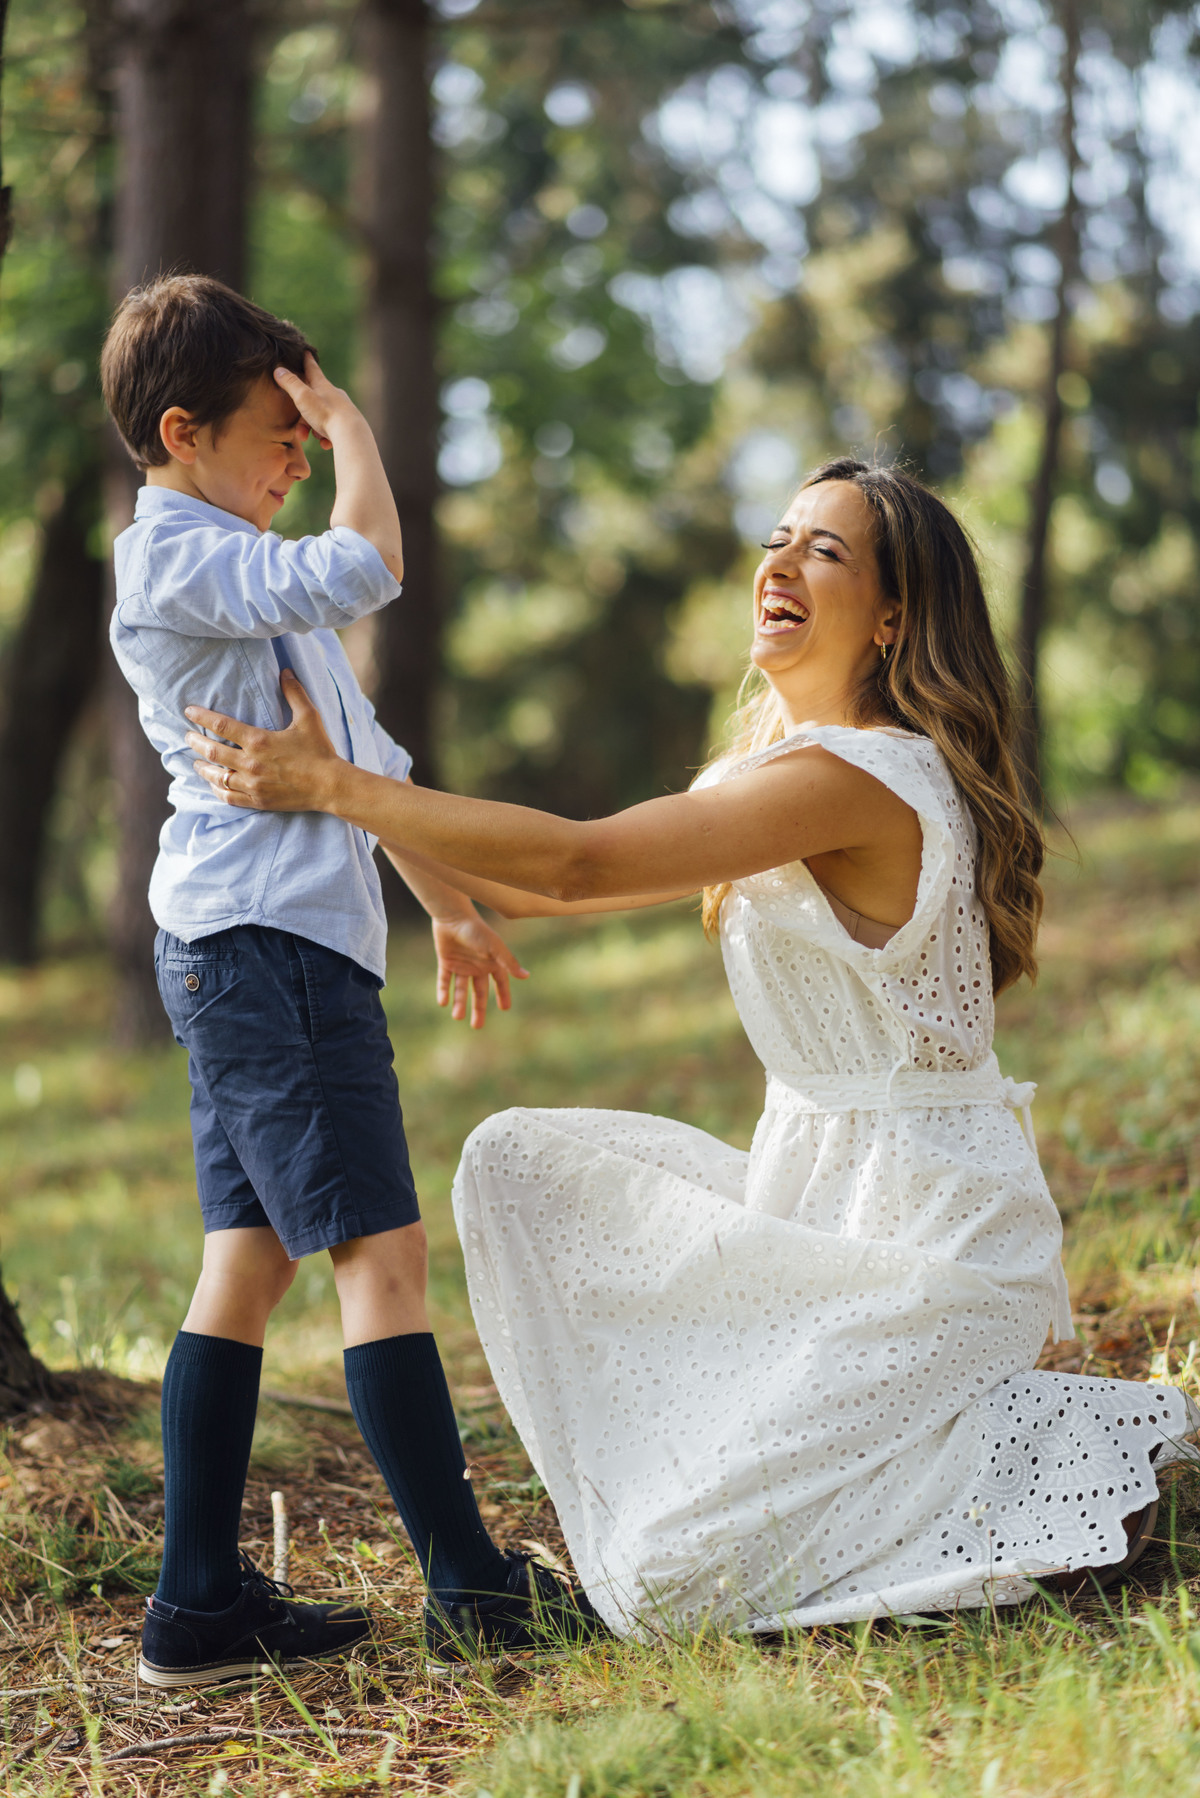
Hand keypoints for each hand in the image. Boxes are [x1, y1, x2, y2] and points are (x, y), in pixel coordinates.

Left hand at [185, 669, 340, 810]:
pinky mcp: (258, 801)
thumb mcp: (309, 718)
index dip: (201, 716)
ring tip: (195, 762)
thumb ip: (294, 693)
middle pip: (212, 752)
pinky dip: (216, 789)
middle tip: (187, 736)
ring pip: (216, 776)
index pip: (221, 725)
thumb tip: (285, 671)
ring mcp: (252, 785)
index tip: (189, 711)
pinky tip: (212, 784)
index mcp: (258, 741)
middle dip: (195, 742)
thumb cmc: (320, 751)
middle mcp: (250, 764)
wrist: (330, 786)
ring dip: (202, 767)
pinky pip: (228, 796)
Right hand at [273, 352, 359, 451]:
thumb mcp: (303, 397)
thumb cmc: (325, 413)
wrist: (351, 434)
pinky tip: (325, 444)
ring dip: (313, 430)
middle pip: (314, 400)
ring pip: (321, 418)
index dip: (307, 361)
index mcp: (323, 385)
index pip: (312, 369)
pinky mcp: (348, 425)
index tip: (306, 352)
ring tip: (311, 438)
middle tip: (300, 432)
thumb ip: (290, 384)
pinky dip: (325, 437)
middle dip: (303, 416)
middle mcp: (334, 395)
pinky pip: (331, 430)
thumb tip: (278, 370)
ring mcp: (342, 410)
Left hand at [432, 913, 528, 1028]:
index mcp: (491, 962)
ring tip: (457, 1017)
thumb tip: (526, 976)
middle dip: (478, 1008)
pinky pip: (444, 980)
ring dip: (459, 1002)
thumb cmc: (477, 930)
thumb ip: (508, 962)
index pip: (500, 983)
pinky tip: (443, 1003)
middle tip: (477, 1026)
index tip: (505, 1008)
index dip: (503, 995)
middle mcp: (477, 966)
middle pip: (479, 992)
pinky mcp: (446, 962)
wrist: (453, 916)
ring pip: (460, 989)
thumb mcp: (494, 947)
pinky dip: (443, 991)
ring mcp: (461, 965)